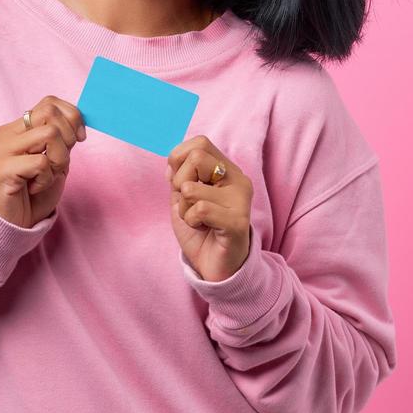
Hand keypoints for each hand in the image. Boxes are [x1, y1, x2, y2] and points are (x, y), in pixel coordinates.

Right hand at [0, 96, 86, 228]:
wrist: (12, 225)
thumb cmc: (33, 193)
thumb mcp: (54, 159)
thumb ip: (61, 138)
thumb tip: (78, 120)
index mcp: (17, 128)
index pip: (49, 103)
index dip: (72, 117)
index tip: (79, 139)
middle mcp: (6, 134)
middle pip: (49, 113)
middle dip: (68, 137)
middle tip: (59, 162)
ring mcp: (1, 150)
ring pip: (49, 134)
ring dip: (59, 159)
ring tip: (46, 176)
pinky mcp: (1, 169)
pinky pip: (41, 162)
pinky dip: (47, 178)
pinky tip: (34, 187)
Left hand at [166, 135, 252, 281]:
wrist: (217, 269)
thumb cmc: (201, 232)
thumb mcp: (183, 201)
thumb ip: (178, 179)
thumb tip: (171, 164)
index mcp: (227, 170)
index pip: (200, 143)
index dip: (179, 159)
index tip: (179, 183)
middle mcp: (238, 180)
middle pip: (197, 156)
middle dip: (179, 182)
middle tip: (188, 203)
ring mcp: (240, 200)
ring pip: (192, 188)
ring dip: (184, 208)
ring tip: (198, 220)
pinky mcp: (238, 222)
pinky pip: (200, 209)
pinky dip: (191, 221)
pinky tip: (203, 229)